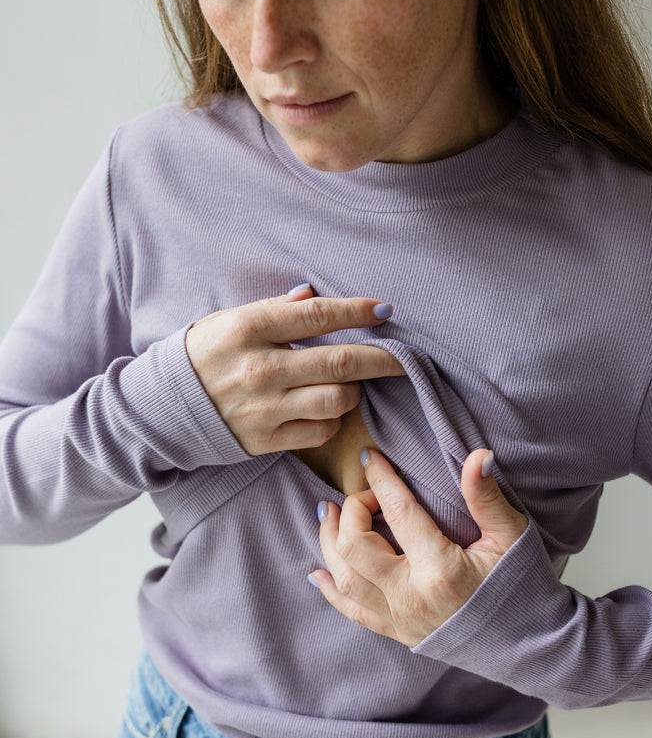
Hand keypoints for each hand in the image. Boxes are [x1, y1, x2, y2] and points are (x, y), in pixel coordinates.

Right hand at [185, 285, 403, 453]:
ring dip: (354, 391)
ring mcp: (265, 408)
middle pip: (342, 362)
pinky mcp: (266, 441)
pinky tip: (325, 408)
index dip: (358, 312)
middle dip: (383, 357)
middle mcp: (261, 369)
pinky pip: (321, 430)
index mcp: (250, 329)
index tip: (385, 311)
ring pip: (338, 400)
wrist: (163, 408)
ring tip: (350, 384)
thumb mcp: (230, 319)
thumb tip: (314, 296)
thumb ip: (276, 308)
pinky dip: (332, 419)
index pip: (319, 315)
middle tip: (402, 356)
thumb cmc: (202, 355)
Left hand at [311, 448, 527, 645]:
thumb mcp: (512, 536)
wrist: (529, 645)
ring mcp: (401, 619)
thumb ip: (486, 497)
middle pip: (356, 547)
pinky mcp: (398, 634)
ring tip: (327, 514)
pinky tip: (319, 570)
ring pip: (345, 580)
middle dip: (351, 511)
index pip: (399, 511)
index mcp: (441, 569)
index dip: (380, 478)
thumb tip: (477, 455)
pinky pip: (352, 613)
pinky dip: (330, 590)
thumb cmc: (521, 586)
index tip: (369, 456)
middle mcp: (412, 597)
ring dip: (329, 543)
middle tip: (363, 494)